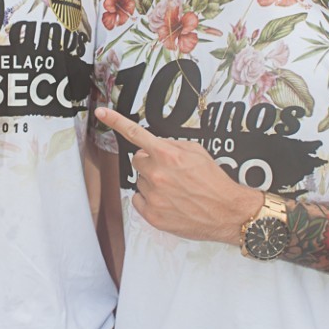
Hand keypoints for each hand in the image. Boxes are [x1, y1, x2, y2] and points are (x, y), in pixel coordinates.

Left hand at [94, 107, 262, 243]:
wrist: (227, 212)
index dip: (115, 121)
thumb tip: (158, 145)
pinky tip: (168, 201)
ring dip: (152, 182)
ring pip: (139, 181)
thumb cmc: (214, 182)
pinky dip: (149, 200)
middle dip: (150, 163)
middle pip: (137, 161)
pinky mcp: (152, 215)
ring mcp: (153, 196)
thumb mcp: (197, 152)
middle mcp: (157, 174)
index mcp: (167, 155)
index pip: (135, 133)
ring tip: (175, 189)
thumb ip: (173, 145)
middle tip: (169, 172)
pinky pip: (138, 200)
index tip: (102, 113)